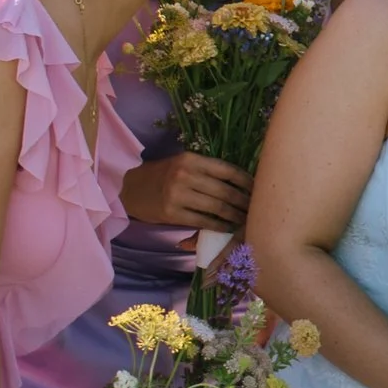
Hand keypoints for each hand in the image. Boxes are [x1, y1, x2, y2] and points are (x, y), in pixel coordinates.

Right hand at [118, 150, 252, 232]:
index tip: (258, 189)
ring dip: (235, 216)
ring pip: (217, 207)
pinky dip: (219, 226)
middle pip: (225, 191)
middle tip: (256, 209)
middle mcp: (185, 175)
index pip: (227, 170)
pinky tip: (228, 228)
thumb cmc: (161, 176)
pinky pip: (203, 221)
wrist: (130, 188)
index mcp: (190, 159)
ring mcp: (178, 195)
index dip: (246, 181)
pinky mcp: (172, 213)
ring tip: (245, 220)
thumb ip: (205, 170)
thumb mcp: (182, 164)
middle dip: (244, 202)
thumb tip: (239, 181)